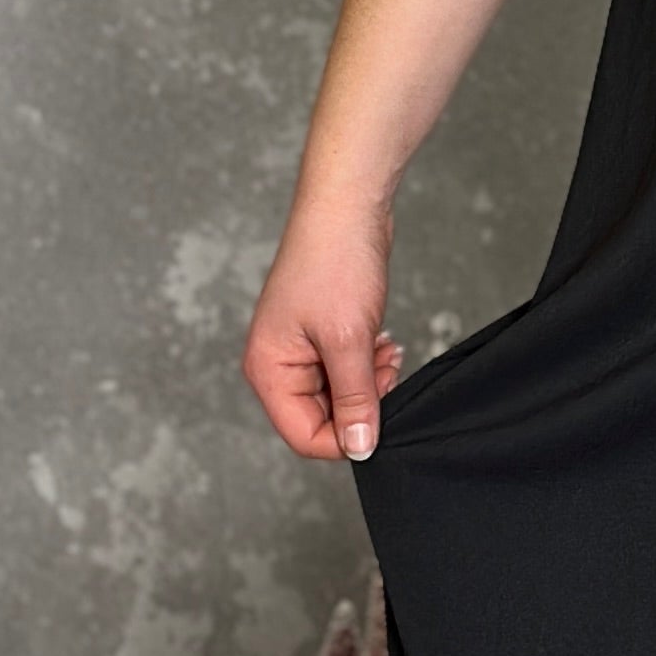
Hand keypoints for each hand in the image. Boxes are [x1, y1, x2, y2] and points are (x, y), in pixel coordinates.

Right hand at [244, 197, 405, 461]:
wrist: (346, 207)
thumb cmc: (335, 262)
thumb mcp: (349, 341)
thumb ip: (356, 399)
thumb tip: (360, 448)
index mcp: (268, 370)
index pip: (303, 436)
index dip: (344, 438)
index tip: (380, 420)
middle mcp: (277, 364)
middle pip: (321, 419)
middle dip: (361, 405)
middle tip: (386, 372)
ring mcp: (299, 348)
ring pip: (338, 395)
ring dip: (369, 383)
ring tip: (386, 352)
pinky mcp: (321, 334)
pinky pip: (345, 370)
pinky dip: (368, 364)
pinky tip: (383, 342)